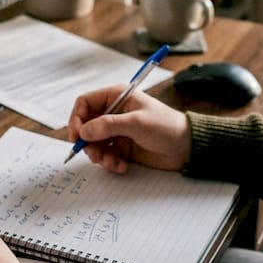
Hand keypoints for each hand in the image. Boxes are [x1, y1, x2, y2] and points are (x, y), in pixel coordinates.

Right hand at [68, 84, 189, 172]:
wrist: (186, 148)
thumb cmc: (166, 126)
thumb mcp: (137, 123)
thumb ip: (108, 125)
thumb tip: (83, 132)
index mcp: (116, 97)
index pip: (85, 103)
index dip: (77, 118)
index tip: (76, 136)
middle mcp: (113, 112)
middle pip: (86, 125)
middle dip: (87, 142)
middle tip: (94, 155)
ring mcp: (117, 131)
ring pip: (93, 143)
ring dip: (98, 155)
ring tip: (111, 162)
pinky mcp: (122, 147)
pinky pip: (105, 155)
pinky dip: (109, 162)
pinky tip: (122, 166)